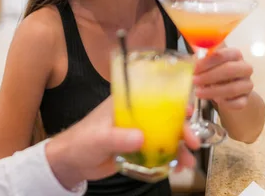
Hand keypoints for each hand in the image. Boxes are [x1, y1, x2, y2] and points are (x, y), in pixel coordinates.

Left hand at [45, 97, 200, 189]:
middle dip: (181, 129)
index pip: (153, 97)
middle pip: (164, 118)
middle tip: (194, 142)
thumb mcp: (99, 138)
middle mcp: (134, 116)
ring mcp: (136, 133)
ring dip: (179, 148)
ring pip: (164, 137)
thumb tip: (141, 138)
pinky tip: (178, 168)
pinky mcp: (136, 150)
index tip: (190, 111)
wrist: (71, 162)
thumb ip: (119, 138)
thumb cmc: (81, 142)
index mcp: (124, 103)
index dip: (173, 101)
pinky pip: (158, 153)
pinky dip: (169, 159)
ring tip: (189, 162)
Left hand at [194, 47, 253, 109]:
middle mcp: (244, 68)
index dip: (207, 61)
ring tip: (199, 92)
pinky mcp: (246, 99)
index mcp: (234, 54)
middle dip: (209, 76)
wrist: (225, 88)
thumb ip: (198, 61)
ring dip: (213, 91)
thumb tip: (191, 63)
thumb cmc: (214, 71)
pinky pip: (237, 103)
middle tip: (194, 80)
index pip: (223, 54)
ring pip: (233, 88)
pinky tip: (215, 100)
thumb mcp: (205, 63)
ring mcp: (247, 84)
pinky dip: (224, 103)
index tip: (195, 68)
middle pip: (230, 69)